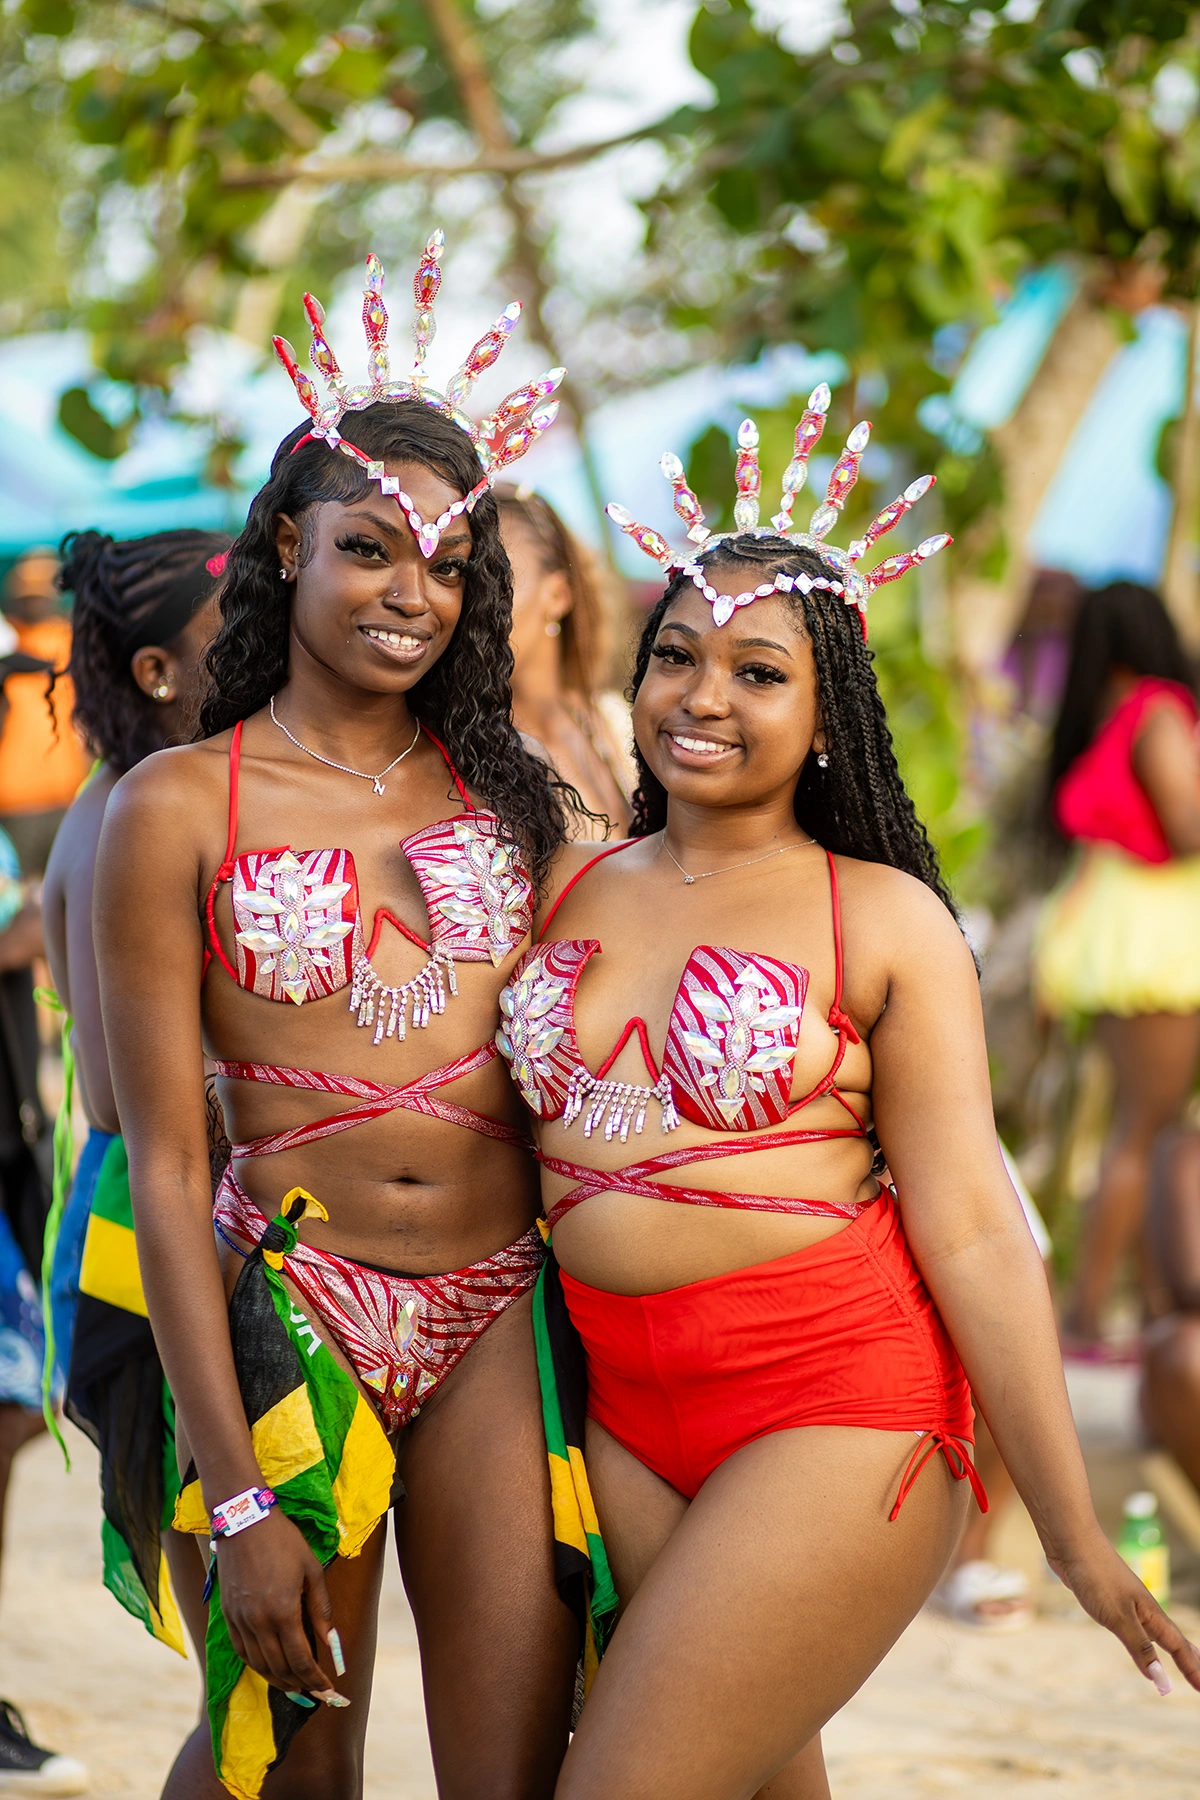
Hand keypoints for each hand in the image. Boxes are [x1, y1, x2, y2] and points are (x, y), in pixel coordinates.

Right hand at [214, 1508, 347, 1706]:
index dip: (317, 1681)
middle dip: (301, 1686)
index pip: (301, 1661)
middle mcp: (258, 1623)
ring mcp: (239, 1621)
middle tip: (318, 1695)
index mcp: (282, 1612)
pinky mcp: (227, 1616)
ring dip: (279, 1681)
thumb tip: (333, 1645)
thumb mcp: (312, 1570)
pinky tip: (270, 1668)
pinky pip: (242, 1652)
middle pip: (280, 1669)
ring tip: (297, 1687)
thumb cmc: (284, 1541)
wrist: (244, 1520)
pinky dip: (258, 1666)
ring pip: (259, 1666)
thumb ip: (321, 1611)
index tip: (331, 1692)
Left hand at [1050, 1533, 1199, 1694]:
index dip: (1192, 1668)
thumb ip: (1140, 1648)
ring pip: (1155, 1631)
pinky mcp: (1109, 1598)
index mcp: (1151, 1614)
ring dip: (1170, 1647)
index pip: (1179, 1646)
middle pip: (1173, 1638)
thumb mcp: (1119, 1618)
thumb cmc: (1096, 1577)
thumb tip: (1161, 1681)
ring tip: (1182, 1658)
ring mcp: (1127, 1602)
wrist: (1071, 1542)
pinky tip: (1139, 1637)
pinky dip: (1146, 1639)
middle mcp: (1144, 1609)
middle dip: (1189, 1658)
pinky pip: (1135, 1626)